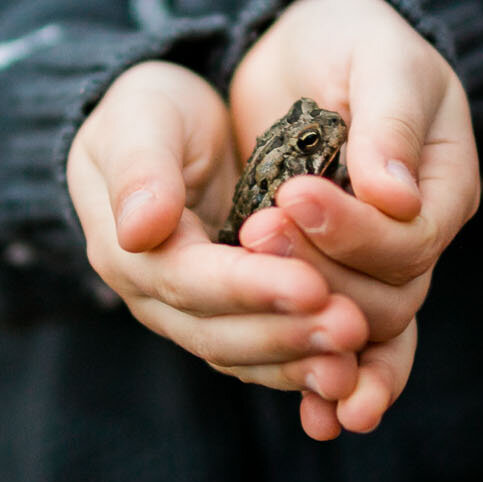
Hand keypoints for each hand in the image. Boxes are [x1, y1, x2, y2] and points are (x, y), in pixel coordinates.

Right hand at [67, 61, 368, 397]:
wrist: (164, 128)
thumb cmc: (150, 112)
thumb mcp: (140, 120)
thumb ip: (141, 170)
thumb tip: (140, 230)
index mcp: (128, 250)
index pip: (190, 281)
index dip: (250, 287)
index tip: (313, 285)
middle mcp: (157, 296)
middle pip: (219, 333)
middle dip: (286, 333)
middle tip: (351, 328)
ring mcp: (195, 313)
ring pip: (244, 355)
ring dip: (300, 359)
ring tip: (353, 358)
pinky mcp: (234, 314)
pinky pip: (265, 355)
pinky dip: (303, 365)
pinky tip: (349, 369)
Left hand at [229, 0, 480, 440]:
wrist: (320, 47)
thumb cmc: (358, 39)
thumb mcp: (380, 58)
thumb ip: (389, 121)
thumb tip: (395, 195)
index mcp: (444, 187)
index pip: (407, 239)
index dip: (350, 231)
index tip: (288, 195)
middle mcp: (420, 238)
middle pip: (386, 297)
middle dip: (318, 277)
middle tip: (254, 233)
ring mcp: (379, 268)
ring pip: (363, 332)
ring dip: (315, 336)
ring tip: (262, 320)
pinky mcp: (333, 280)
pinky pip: (344, 347)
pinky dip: (331, 382)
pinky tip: (316, 420)